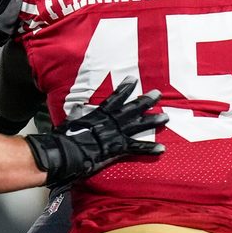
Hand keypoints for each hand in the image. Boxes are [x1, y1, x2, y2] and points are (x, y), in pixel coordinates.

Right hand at [25, 77, 167, 188]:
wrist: (67, 152)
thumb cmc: (65, 137)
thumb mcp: (70, 121)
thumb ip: (77, 114)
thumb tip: (78, 107)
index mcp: (99, 114)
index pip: (114, 98)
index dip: (125, 89)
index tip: (134, 79)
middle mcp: (111, 121)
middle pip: (132, 109)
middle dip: (146, 101)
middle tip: (158, 93)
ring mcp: (116, 134)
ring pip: (138, 126)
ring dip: (153, 121)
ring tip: (166, 117)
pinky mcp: (119, 148)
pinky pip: (137, 148)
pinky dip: (149, 149)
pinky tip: (162, 149)